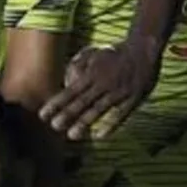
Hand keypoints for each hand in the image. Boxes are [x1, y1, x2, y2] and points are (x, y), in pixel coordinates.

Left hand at [39, 41, 159, 140]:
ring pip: (98, 109)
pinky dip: (111, 125)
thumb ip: (80, 66)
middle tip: (54, 127)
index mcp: (92, 74)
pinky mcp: (133, 98)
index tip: (42, 115)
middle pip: (82, 102)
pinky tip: (100, 137)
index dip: (56, 104)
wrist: (144, 49)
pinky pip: (121, 114)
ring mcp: (118, 91)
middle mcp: (103, 83)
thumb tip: (67, 78)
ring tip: (72, 136)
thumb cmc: (117, 54)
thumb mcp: (95, 55)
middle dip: (67, 115)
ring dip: (84, 123)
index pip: (70, 91)